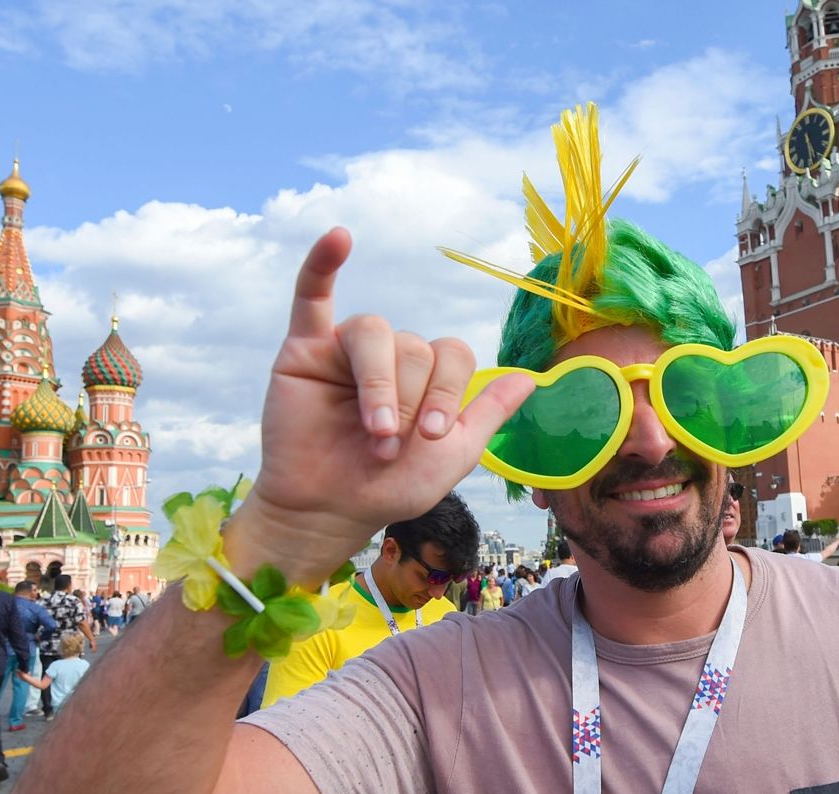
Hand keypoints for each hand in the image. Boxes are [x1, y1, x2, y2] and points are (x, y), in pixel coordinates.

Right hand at [232, 229, 532, 582]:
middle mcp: (392, 356)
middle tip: (389, 446)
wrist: (328, 510)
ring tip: (374, 429)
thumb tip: (533, 378)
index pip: (452, 353)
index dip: (450, 389)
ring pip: (374, 332)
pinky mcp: (304, 349)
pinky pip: (311, 295)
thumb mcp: (452, 457)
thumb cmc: (389, 487)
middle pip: (414, 347)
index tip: (432, 435)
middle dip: (408, 401)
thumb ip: (489, 414)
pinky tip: (339, 238)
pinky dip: (322, 262)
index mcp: (429, 375)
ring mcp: (347, 349)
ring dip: (380, 384)